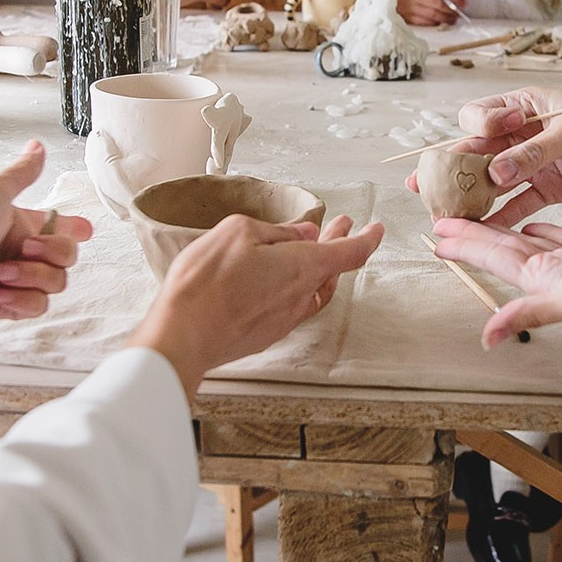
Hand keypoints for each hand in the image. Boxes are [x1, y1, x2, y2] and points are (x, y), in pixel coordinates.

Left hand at [0, 141, 90, 330]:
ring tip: (1, 273)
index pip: (59, 225)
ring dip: (32, 277)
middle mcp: (19, 251)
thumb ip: (23, 172)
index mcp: (19, 223)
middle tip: (24, 249)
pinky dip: (22, 300)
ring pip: (55, 283)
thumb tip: (37, 146)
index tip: (82, 229)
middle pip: (67, 256)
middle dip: (51, 254)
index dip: (75, 228)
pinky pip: (38, 307)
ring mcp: (15, 279)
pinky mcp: (8, 306)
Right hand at [128, 214, 383, 397]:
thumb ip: (278, 232)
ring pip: (313, 290)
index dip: (367, 238)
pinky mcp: (266, 333)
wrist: (184, 334)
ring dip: (317, 266)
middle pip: (332, 269)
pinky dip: (295, 286)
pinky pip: (292, 305)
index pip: (351, 252)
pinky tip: (279, 278)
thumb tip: (304, 235)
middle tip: (340, 226)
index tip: (376, 229)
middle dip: (338, 244)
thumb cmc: (208, 281)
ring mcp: (285, 319)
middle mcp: (301, 296)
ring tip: (311, 248)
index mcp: (303, 266)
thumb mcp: (240, 232)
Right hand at [397, 0, 464, 26]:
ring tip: (453, 20)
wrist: (385, 1)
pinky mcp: (406, 18)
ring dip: (445, 18)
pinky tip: (441, 23)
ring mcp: (409, 8)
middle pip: (437, 3)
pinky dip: (435, 23)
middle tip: (459, 14)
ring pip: (432, 14)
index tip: (463, 3)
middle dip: (451, 10)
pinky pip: (424, 22)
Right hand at [419, 86, 561, 228]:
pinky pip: (518, 203)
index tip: (491, 133)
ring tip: (446, 213)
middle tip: (422, 184)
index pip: (482, 115)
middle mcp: (521, 133)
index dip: (478, 126)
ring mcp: (532, 162)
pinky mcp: (547, 187)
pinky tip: (484, 230)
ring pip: (493, 181)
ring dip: (471, 197)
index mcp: (523, 105)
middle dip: (451, 169)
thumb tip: (496, 173)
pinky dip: (501, 216)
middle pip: (478, 152)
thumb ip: (533, 153)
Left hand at [431, 220, 561, 347]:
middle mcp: (557, 276)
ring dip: (503, 231)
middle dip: (474, 236)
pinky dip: (544, 230)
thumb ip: (532, 313)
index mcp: (547, 282)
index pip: (496, 259)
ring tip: (480, 218)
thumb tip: (487, 338)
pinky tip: (535, 222)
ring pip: (530, 243)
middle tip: (444, 219)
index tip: (437, 234)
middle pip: (505, 249)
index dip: (466, 246)